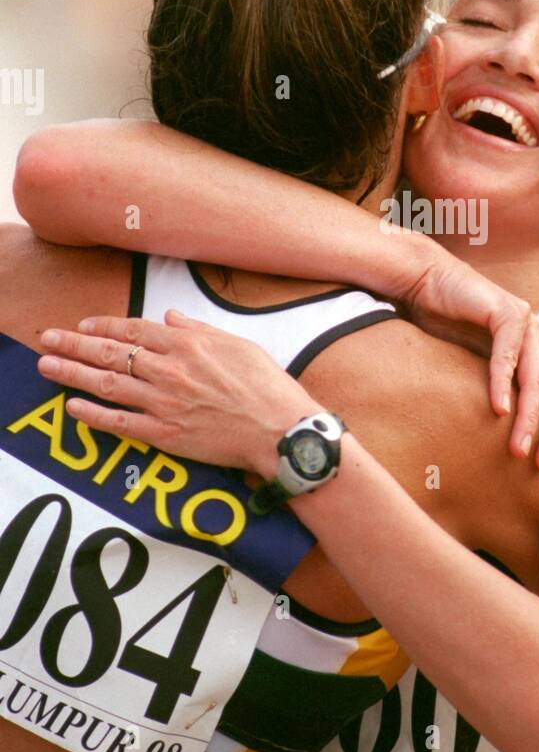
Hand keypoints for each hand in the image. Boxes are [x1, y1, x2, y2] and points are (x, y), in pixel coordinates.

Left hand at [37, 311, 310, 477]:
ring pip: (107, 384)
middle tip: (48, 338)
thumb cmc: (266, 386)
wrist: (279, 429)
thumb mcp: (237, 344)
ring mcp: (164, 403)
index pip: (134, 330)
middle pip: (111, 353)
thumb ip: (199, 330)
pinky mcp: (165, 434)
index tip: (84, 324)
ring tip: (47, 365)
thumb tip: (172, 317)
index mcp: (187, 344)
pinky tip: (72, 407)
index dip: (105, 325)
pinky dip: (93, 415)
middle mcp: (169, 370)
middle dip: (75, 343)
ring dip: (73, 373)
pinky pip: (120, 423)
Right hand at [402, 253, 538, 467]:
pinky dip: (502, 382)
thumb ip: (502, 397)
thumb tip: (512, 446)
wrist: (428, 287)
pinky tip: (497, 408)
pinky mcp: (505, 311)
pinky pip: (509, 352)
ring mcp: (527, 324)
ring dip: (529, 416)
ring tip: (519, 447)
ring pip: (538, 377)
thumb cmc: (451, 333)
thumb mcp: (481, 374)